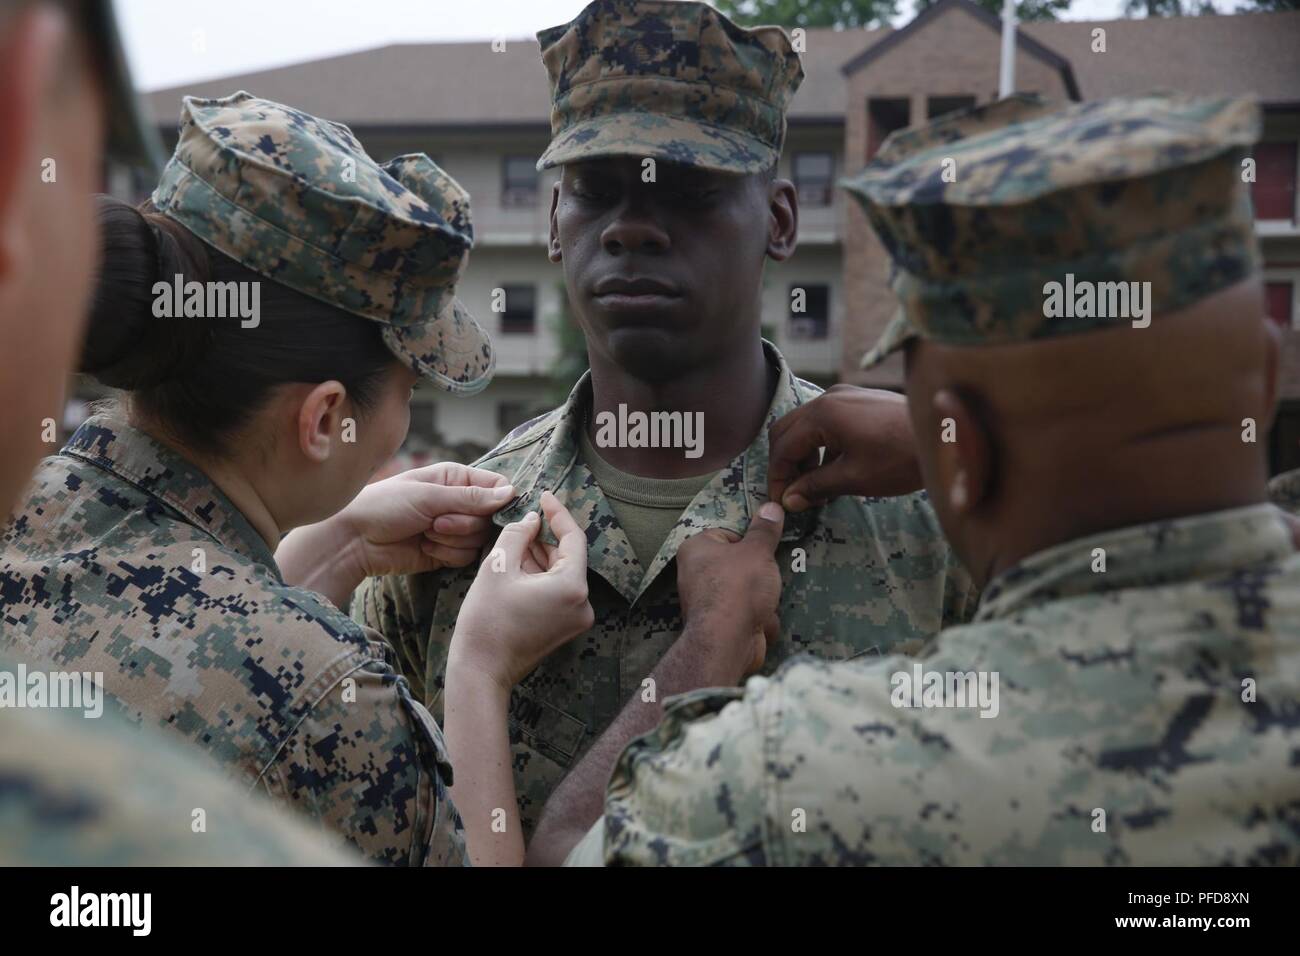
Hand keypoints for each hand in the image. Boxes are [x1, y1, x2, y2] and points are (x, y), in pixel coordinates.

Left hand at [341, 462, 514, 577]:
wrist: (355, 541)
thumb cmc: (385, 506)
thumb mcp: (428, 496)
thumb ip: (470, 497)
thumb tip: (510, 493)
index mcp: (456, 478)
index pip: (497, 486)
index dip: (497, 500)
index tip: (485, 510)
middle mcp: (459, 501)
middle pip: (490, 517)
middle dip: (464, 524)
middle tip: (435, 523)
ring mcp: (454, 528)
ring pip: (479, 539)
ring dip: (452, 540)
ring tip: (425, 534)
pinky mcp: (447, 552)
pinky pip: (466, 557)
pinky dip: (447, 555)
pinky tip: (425, 548)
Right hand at [449, 491, 594, 691]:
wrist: (481, 672)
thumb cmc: (486, 621)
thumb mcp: (497, 567)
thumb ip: (518, 534)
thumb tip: (532, 518)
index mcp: (572, 587)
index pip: (573, 538)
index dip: (558, 513)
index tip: (544, 495)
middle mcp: (583, 604)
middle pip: (568, 557)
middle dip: (544, 538)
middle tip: (520, 523)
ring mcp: (576, 619)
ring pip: (562, 574)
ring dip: (541, 557)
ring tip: (514, 545)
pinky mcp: (564, 628)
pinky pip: (558, 592)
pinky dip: (541, 577)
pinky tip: (518, 568)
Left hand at [674, 502, 784, 681]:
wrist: (729, 641)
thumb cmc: (738, 586)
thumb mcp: (757, 551)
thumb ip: (765, 530)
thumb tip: (771, 507)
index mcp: (695, 548)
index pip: (727, 534)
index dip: (749, 541)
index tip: (764, 549)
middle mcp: (694, 573)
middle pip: (739, 564)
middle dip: (759, 573)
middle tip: (769, 575)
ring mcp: (705, 601)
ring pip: (746, 591)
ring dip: (762, 597)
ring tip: (767, 600)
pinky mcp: (718, 625)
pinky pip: (746, 614)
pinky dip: (758, 618)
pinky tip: (763, 621)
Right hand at [768, 385, 921, 511]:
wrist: (944, 435)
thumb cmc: (900, 458)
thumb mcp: (854, 478)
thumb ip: (815, 486)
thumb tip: (790, 500)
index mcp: (822, 414)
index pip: (783, 447)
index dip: (778, 477)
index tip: (782, 502)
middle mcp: (828, 398)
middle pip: (786, 431)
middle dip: (785, 464)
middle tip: (793, 494)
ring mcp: (844, 396)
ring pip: (805, 427)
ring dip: (803, 456)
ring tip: (815, 488)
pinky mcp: (858, 402)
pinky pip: (825, 423)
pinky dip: (820, 446)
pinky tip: (832, 470)